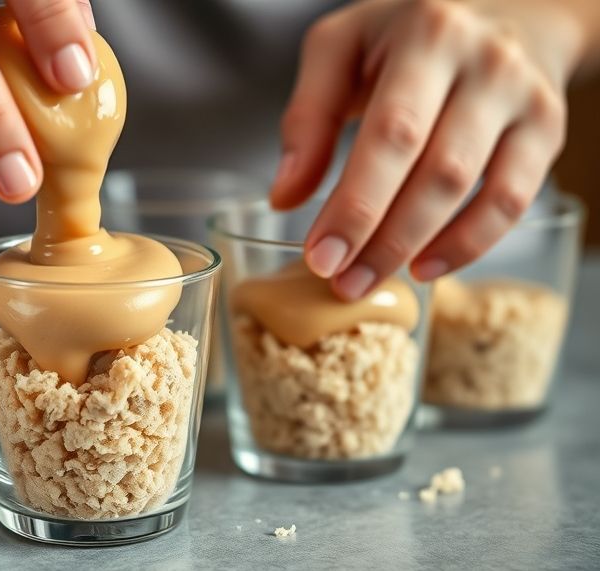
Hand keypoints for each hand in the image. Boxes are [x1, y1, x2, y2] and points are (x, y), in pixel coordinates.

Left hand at [272, 0, 587, 299]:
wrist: (503, 8)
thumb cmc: (405, 34)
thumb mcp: (341, 48)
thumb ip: (308, 116)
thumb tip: (284, 196)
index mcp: (428, 35)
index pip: (391, 134)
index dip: (356, 204)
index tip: (321, 254)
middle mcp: (486, 62)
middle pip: (436, 170)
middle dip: (383, 237)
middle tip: (341, 281)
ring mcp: (525, 97)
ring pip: (478, 190)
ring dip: (418, 247)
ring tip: (369, 279)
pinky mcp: (547, 129)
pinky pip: (514, 201)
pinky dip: (469, 245)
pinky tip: (424, 267)